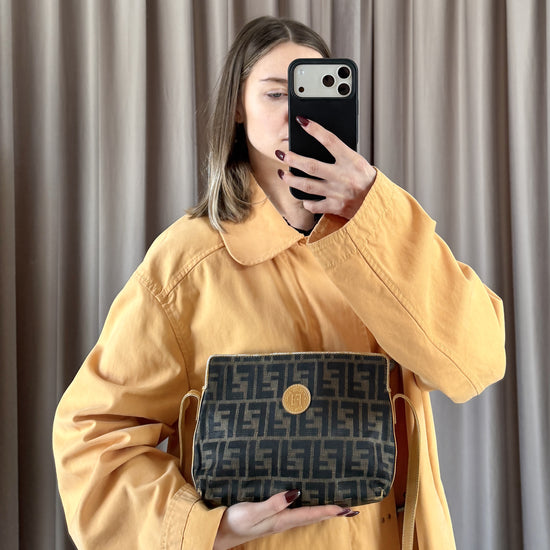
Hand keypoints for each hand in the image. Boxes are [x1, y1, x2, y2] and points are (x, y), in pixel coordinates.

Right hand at [213, 490, 358, 549]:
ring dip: (322, 511)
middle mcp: (282, 521)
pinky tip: (307, 503)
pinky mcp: (270, 517)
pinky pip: (295, 513)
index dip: (329, 510)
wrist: (217, 533)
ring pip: (306, 515)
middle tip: (350, 510)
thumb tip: (296, 493)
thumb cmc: (232, 521)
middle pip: (313, 516)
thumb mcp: (252, 512)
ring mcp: (277, 520)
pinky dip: (308, 509)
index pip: (311, 514)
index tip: (347, 508)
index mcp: (281, 520)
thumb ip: (273, 504)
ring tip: (336, 507)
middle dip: (332, 513)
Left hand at [276, 116, 376, 219]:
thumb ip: (343, 156)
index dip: (314, 129)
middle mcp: (342, 177)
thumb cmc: (370, 183)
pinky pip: (315, 205)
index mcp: (351, 161)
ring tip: (282, 174)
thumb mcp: (360, 163)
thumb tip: (322, 144)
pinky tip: (303, 197)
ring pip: (308, 186)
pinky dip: (307, 202)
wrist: (380, 205)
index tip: (302, 121)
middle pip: (311, 166)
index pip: (330, 140)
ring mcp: (337, 193)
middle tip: (281, 154)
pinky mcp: (335, 207)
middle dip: (293, 159)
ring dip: (292, 180)